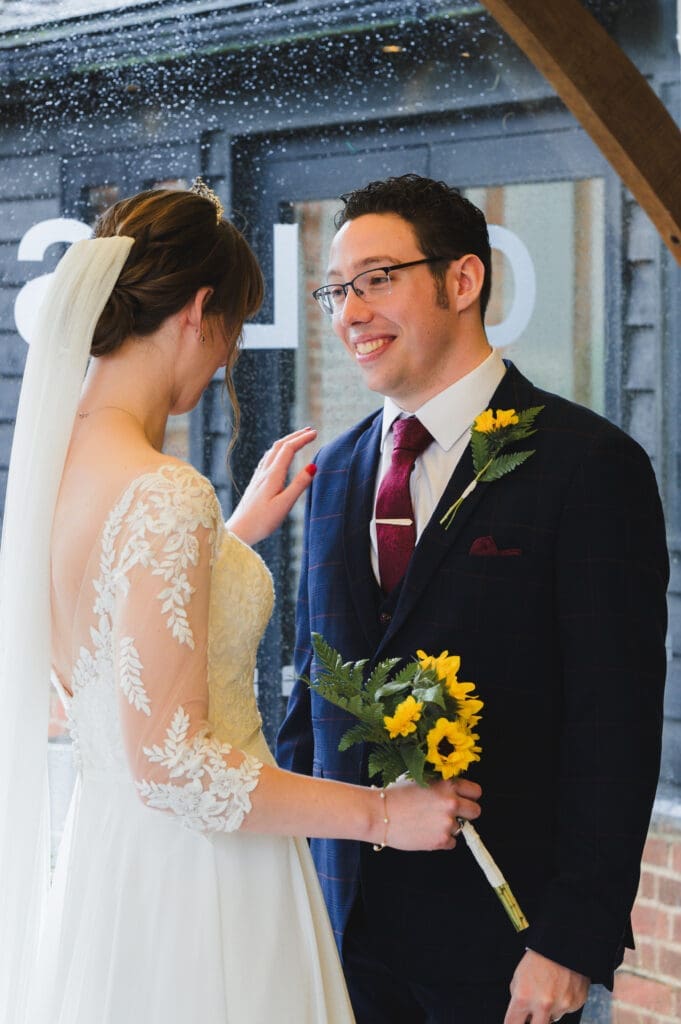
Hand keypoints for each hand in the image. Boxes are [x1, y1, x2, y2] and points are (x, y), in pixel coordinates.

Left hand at [227, 427, 316, 544]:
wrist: (239, 531)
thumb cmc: (262, 521)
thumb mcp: (284, 504)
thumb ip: (299, 484)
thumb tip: (313, 465)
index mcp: (273, 475)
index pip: (288, 449)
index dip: (302, 439)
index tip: (315, 433)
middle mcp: (264, 472)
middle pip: (279, 446)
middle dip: (295, 436)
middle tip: (310, 431)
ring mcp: (258, 477)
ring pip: (272, 451)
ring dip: (286, 442)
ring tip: (298, 438)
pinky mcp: (255, 483)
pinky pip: (267, 459)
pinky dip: (278, 451)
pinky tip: (278, 456)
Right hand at [383, 776, 481, 851]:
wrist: (379, 814)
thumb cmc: (395, 795)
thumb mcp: (421, 779)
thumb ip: (440, 785)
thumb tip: (452, 791)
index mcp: (447, 784)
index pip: (475, 791)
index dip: (468, 796)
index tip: (462, 799)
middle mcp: (451, 802)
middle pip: (476, 811)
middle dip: (466, 813)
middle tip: (451, 814)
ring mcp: (447, 822)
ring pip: (461, 828)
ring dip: (449, 827)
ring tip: (429, 823)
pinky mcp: (441, 840)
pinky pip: (451, 842)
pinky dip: (441, 840)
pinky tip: (426, 833)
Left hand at [504, 949, 589, 1023]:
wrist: (563, 944)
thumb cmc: (539, 957)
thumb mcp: (519, 976)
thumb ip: (517, 997)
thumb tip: (521, 1014)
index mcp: (524, 997)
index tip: (514, 1023)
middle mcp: (542, 1004)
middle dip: (533, 1022)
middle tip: (533, 1012)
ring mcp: (561, 1006)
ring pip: (553, 1018)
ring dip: (549, 1009)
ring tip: (550, 988)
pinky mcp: (575, 1004)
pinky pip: (566, 1009)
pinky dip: (563, 1001)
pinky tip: (561, 986)